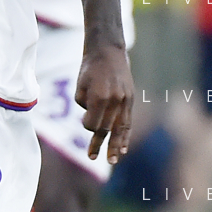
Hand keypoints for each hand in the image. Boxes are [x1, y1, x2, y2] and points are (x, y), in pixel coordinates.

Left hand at [75, 44, 132, 163]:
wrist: (108, 51)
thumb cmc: (89, 69)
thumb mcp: (80, 86)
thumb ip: (85, 105)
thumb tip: (92, 122)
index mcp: (100, 97)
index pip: (92, 123)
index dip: (86, 125)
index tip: (84, 120)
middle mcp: (114, 100)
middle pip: (106, 128)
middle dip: (98, 144)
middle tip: (92, 158)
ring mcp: (125, 100)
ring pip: (120, 128)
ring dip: (115, 146)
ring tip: (112, 160)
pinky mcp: (130, 99)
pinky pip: (128, 121)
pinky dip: (125, 135)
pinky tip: (123, 148)